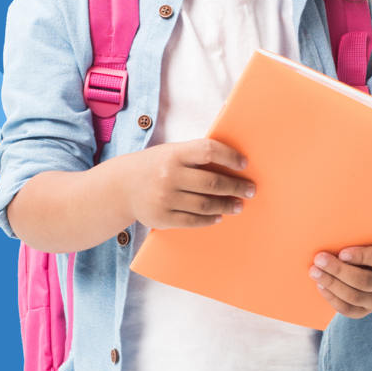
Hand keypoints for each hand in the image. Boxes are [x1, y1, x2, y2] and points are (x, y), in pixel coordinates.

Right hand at [128, 138, 255, 229]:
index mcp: (173, 153)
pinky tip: (219, 215)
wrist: (121, 187)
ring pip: (205, 204)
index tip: (244, 163)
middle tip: (250, 190)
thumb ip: (195, 156)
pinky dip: (209, 219)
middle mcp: (169, 175)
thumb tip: (231, 163)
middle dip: (236, 186)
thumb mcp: (171, 152)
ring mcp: (164, 198)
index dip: (229, 156)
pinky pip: (193, 220)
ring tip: (238, 205)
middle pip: (212, 182)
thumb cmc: (154, 166)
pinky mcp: (162, 218)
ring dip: (227, 205)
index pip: (208, 150)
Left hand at [308, 244, 371, 317]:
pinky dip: (332, 298)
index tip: (341, 252)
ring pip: (353, 296)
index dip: (361, 256)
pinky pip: (347, 309)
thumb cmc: (364, 248)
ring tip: (315, 272)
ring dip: (331, 284)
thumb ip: (353, 240)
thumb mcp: (365, 241)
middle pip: (363, 280)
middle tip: (319, 259)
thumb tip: (328, 238)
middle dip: (338, 270)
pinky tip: (320, 285)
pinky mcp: (365, 311)